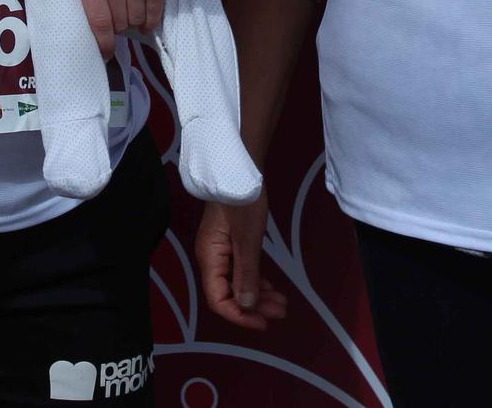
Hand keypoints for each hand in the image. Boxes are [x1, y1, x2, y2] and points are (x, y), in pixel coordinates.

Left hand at [66, 0, 166, 53]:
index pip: (97, 21)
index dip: (102, 43)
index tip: (103, 51)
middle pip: (118, 22)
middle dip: (115, 28)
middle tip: (113, 25)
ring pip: (136, 17)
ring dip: (132, 23)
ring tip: (128, 19)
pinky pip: (157, 5)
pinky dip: (152, 18)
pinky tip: (147, 22)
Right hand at [197, 195, 288, 329]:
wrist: (239, 169)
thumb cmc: (242, 202)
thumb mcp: (248, 239)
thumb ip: (246, 274)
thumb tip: (246, 305)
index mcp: (210, 259)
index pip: (218, 299)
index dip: (239, 316)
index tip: (263, 323)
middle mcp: (212, 258)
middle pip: (229, 294)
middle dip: (254, 307)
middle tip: (281, 312)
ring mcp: (221, 250)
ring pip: (237, 283)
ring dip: (258, 295)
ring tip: (281, 303)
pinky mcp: (231, 243)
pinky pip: (241, 270)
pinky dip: (255, 281)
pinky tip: (270, 287)